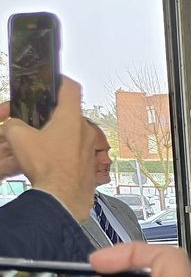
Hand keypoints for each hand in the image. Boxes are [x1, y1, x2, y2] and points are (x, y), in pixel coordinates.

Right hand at [0, 76, 92, 205]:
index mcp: (71, 118)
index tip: (55, 79)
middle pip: (69, 114)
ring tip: (41, 144)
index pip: (71, 88)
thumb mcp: (18, 137)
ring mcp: (90, 148)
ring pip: (73, 134)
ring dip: (58, 135)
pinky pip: (76, 151)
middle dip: (53, 115)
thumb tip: (13, 124)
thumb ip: (13, 123)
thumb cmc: (48, 166)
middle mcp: (86, 130)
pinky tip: (51, 160)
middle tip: (38, 120)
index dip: (61, 80)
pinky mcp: (90, 163)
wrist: (63, 197)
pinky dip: (64, 152)